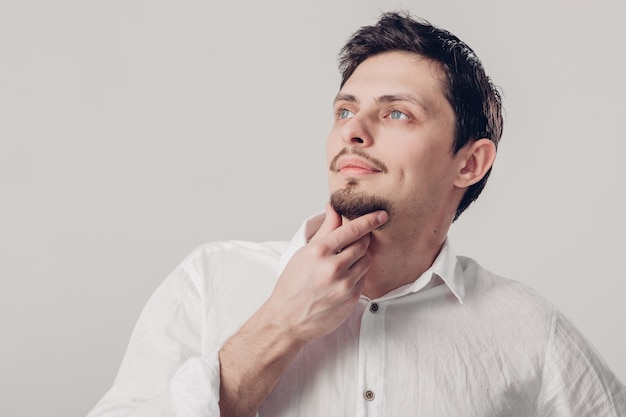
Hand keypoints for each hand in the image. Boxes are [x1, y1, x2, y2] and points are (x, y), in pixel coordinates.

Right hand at [261, 204, 387, 342]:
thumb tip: (334, 208)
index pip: (352, 230)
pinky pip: (363, 279)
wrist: (288, 320)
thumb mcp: (304, 253)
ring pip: (366, 261)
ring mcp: (344, 285)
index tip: (381, 214)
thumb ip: (325, 230)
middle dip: (361, 241)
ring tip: (343, 263)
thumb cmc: (292, 286)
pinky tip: (342, 279)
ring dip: (360, 258)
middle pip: (362, 245)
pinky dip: (357, 275)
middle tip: (353, 242)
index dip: (369, 220)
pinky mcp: (352, 299)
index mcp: (319, 251)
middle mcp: (333, 267)